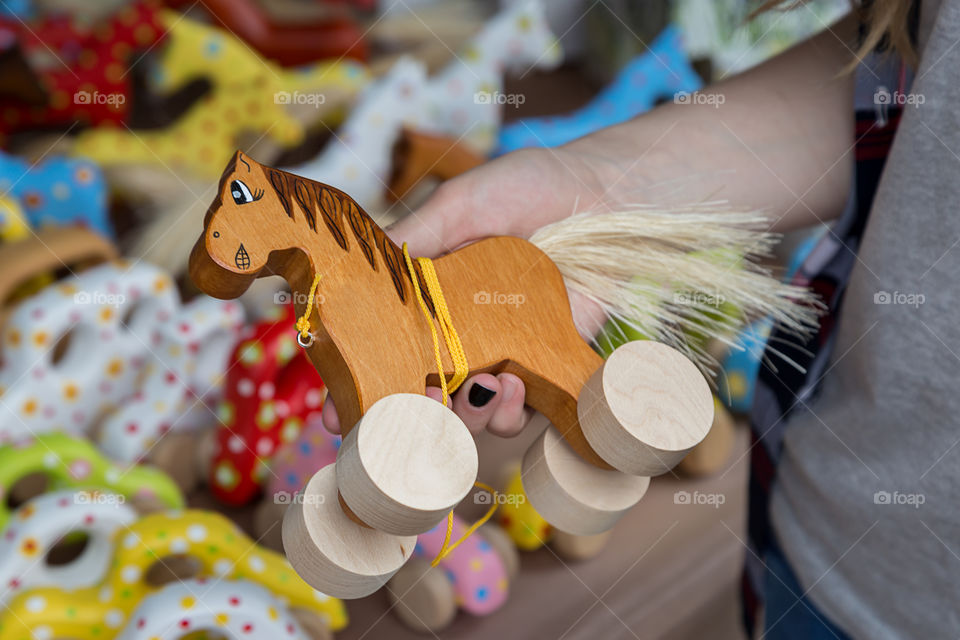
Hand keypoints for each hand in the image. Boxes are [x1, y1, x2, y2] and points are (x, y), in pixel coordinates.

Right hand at [322, 147, 608, 436]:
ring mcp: (505, 354)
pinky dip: (511, 412)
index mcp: (431, 299)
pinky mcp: (549, 364)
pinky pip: (526, 410)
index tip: (339, 410)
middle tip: (413, 411)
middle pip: (424, 395)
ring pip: (472, 413)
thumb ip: (413, 241)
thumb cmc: (529, 188)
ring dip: (464, 418)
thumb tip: (356, 273)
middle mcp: (462, 336)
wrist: (602, 191)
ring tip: (473, 391)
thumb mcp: (459, 205)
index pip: (386, 349)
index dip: (360, 384)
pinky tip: (510, 385)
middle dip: (411, 417)